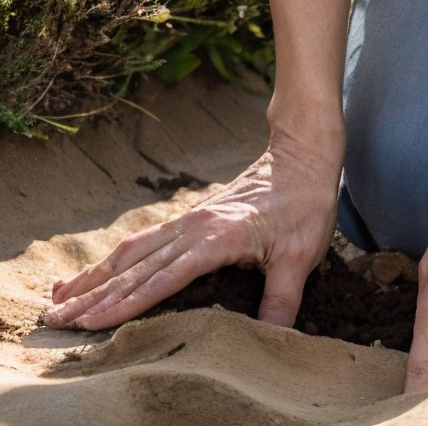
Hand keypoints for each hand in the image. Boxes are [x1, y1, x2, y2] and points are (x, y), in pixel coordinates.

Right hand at [44, 118, 344, 332]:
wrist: (302, 155)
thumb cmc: (304, 205)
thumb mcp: (300, 255)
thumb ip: (282, 300)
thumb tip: (274, 341)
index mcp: (216, 239)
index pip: (162, 278)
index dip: (126, 304)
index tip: (93, 324)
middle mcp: (193, 228)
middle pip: (133, 267)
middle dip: (92, 296)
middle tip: (54, 321)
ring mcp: (188, 221)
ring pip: (131, 252)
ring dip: (94, 277)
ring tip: (59, 300)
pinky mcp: (190, 220)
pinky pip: (143, 242)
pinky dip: (114, 260)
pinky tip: (97, 274)